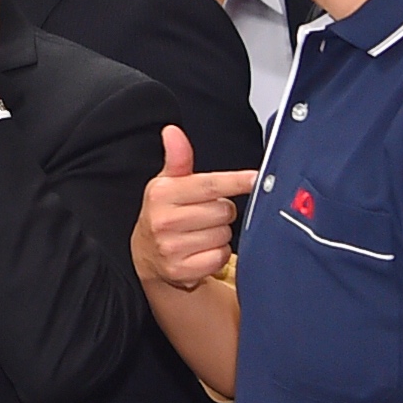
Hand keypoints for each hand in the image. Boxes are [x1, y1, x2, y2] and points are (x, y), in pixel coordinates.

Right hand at [132, 127, 256, 290]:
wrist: (146, 255)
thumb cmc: (164, 213)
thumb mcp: (167, 183)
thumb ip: (178, 157)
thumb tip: (173, 131)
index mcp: (162, 194)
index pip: (209, 184)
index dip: (236, 180)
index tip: (256, 178)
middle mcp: (164, 221)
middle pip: (223, 210)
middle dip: (222, 210)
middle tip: (205, 212)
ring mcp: (171, 248)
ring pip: (224, 234)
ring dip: (220, 233)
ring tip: (201, 232)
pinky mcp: (181, 270)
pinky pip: (220, 256)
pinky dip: (217, 254)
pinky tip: (202, 249)